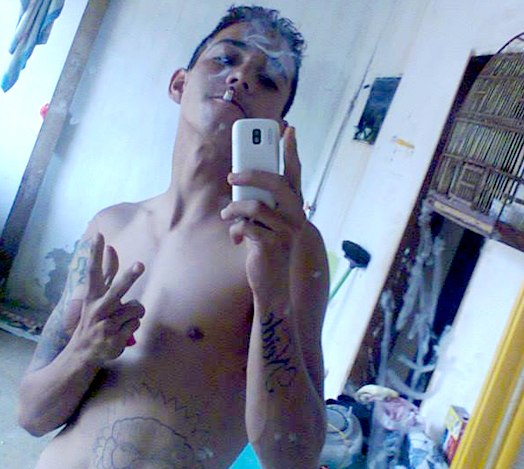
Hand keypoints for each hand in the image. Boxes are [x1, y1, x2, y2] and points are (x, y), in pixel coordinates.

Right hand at [69, 233, 145, 365]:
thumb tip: (112, 246)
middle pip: (118, 290)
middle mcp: (98, 309)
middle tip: (140, 264)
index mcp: (92, 297)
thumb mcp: (98, 295)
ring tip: (121, 321)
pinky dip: (133, 326)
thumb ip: (106, 272)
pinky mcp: (115, 338)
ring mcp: (106, 325)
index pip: (94, 272)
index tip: (99, 236)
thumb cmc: (95, 318)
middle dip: (130, 277)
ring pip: (137, 308)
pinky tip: (120, 333)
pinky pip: (137, 323)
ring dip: (135, 313)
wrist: (82, 354)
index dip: (96, 254)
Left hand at [220, 126, 305, 296]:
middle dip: (252, 174)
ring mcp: (287, 230)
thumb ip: (261, 201)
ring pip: (256, 206)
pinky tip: (237, 238)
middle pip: (277, 183)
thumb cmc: (266, 247)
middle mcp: (296, 216)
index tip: (288, 129)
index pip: (295, 173)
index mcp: (294, 206)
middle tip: (232, 176)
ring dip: (235, 210)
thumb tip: (240, 178)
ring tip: (227, 216)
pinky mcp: (273, 244)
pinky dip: (237, 230)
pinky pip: (248, 227)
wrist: (272, 282)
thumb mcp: (266, 221)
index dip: (292, 151)